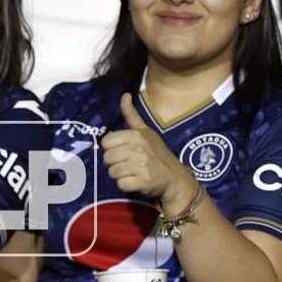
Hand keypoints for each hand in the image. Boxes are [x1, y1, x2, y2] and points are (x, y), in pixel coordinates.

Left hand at [101, 94, 196, 211]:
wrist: (174, 177)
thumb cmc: (157, 153)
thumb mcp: (146, 131)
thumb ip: (131, 115)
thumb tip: (125, 95)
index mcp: (137, 135)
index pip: (106, 142)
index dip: (111, 148)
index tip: (122, 151)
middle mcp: (138, 148)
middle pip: (107, 158)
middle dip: (114, 163)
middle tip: (128, 164)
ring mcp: (141, 165)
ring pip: (112, 172)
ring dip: (120, 175)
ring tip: (132, 172)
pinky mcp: (143, 181)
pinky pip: (121, 184)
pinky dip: (126, 185)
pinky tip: (136, 181)